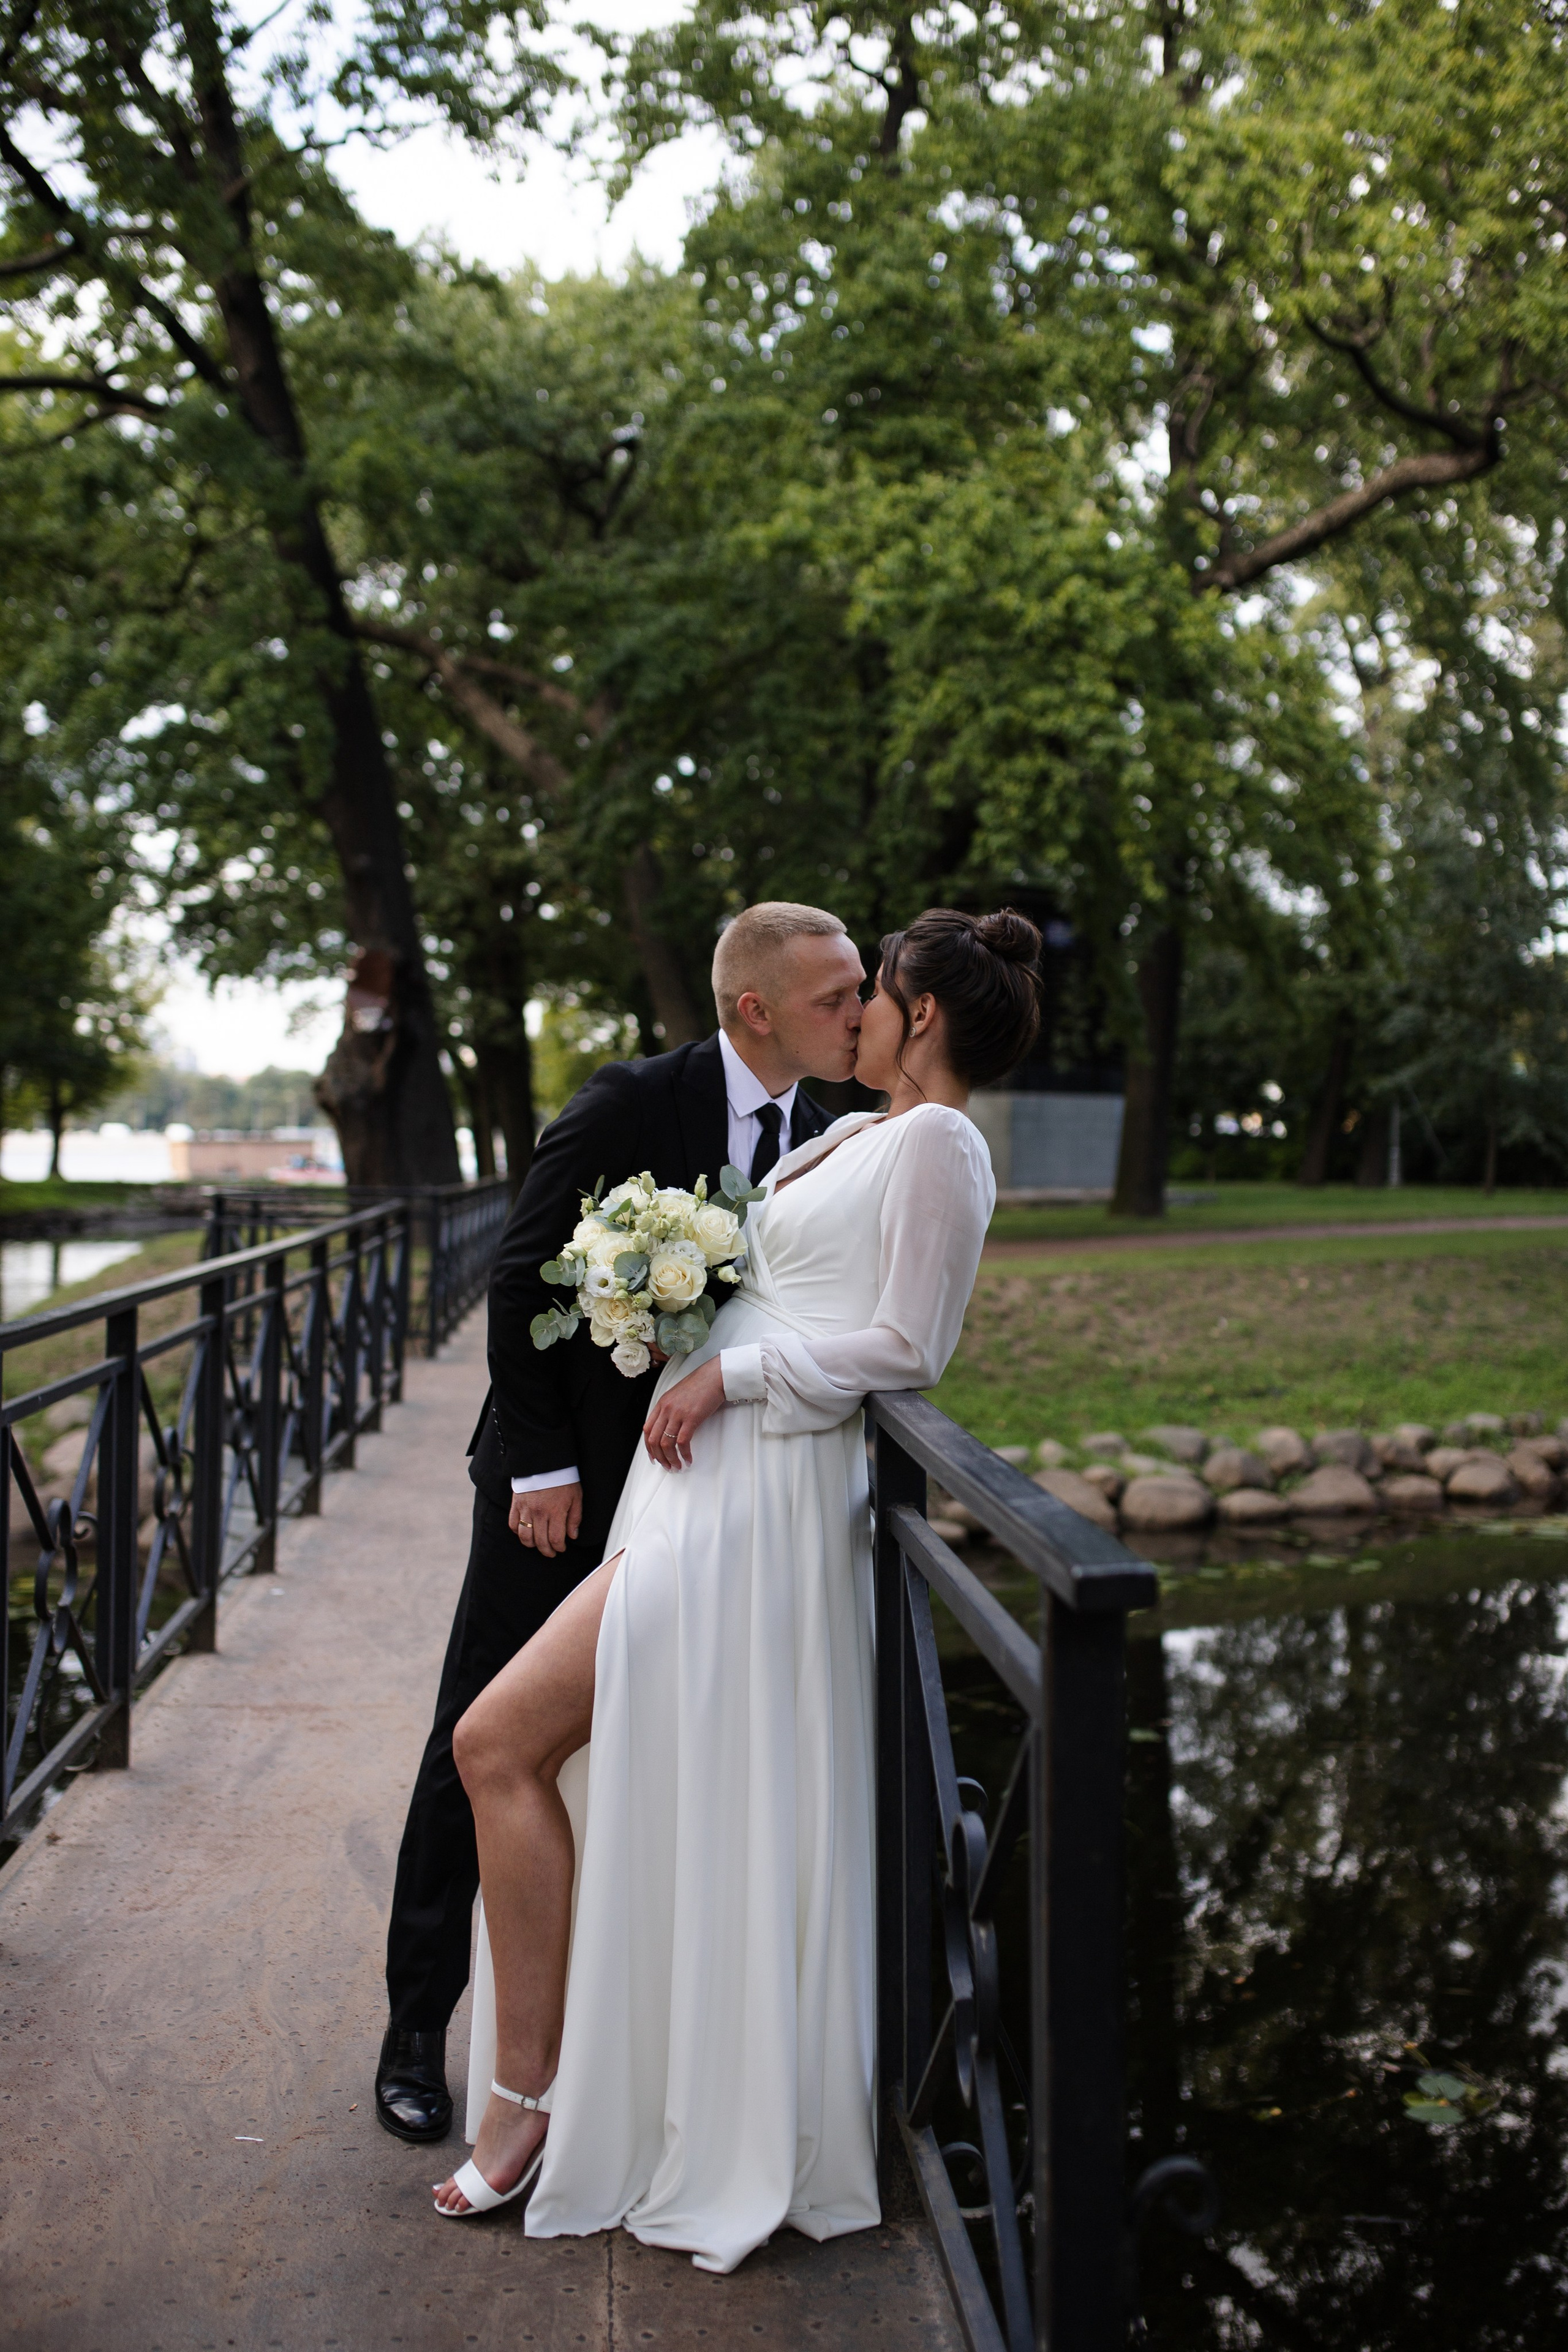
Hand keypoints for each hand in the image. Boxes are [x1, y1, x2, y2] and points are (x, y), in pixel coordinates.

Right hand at [509, 1482, 581, 1559]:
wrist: (545, 1462)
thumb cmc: (563, 1479)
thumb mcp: (576, 1497)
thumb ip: (575, 1518)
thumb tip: (573, 1536)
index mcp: (556, 1512)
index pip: (556, 1539)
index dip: (559, 1548)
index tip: (562, 1548)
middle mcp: (539, 1513)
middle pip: (540, 1541)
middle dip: (547, 1551)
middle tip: (551, 1552)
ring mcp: (525, 1509)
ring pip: (524, 1537)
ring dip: (531, 1545)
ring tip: (537, 1545)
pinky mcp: (516, 1504)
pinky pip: (513, 1524)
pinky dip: (518, 1532)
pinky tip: (525, 1533)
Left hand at [643, 1356, 727, 1470]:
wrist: (715, 1376)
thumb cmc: (700, 1385)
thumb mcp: (678, 1396)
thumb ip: (671, 1409)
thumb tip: (669, 1428)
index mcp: (662, 1404)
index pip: (647, 1429)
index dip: (649, 1447)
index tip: (654, 1457)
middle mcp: (666, 1409)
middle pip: (654, 1439)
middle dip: (659, 1457)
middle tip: (666, 1466)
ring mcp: (678, 1413)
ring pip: (666, 1444)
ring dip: (671, 1459)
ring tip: (677, 1466)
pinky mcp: (691, 1418)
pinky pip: (682, 1442)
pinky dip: (684, 1454)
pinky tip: (688, 1459)